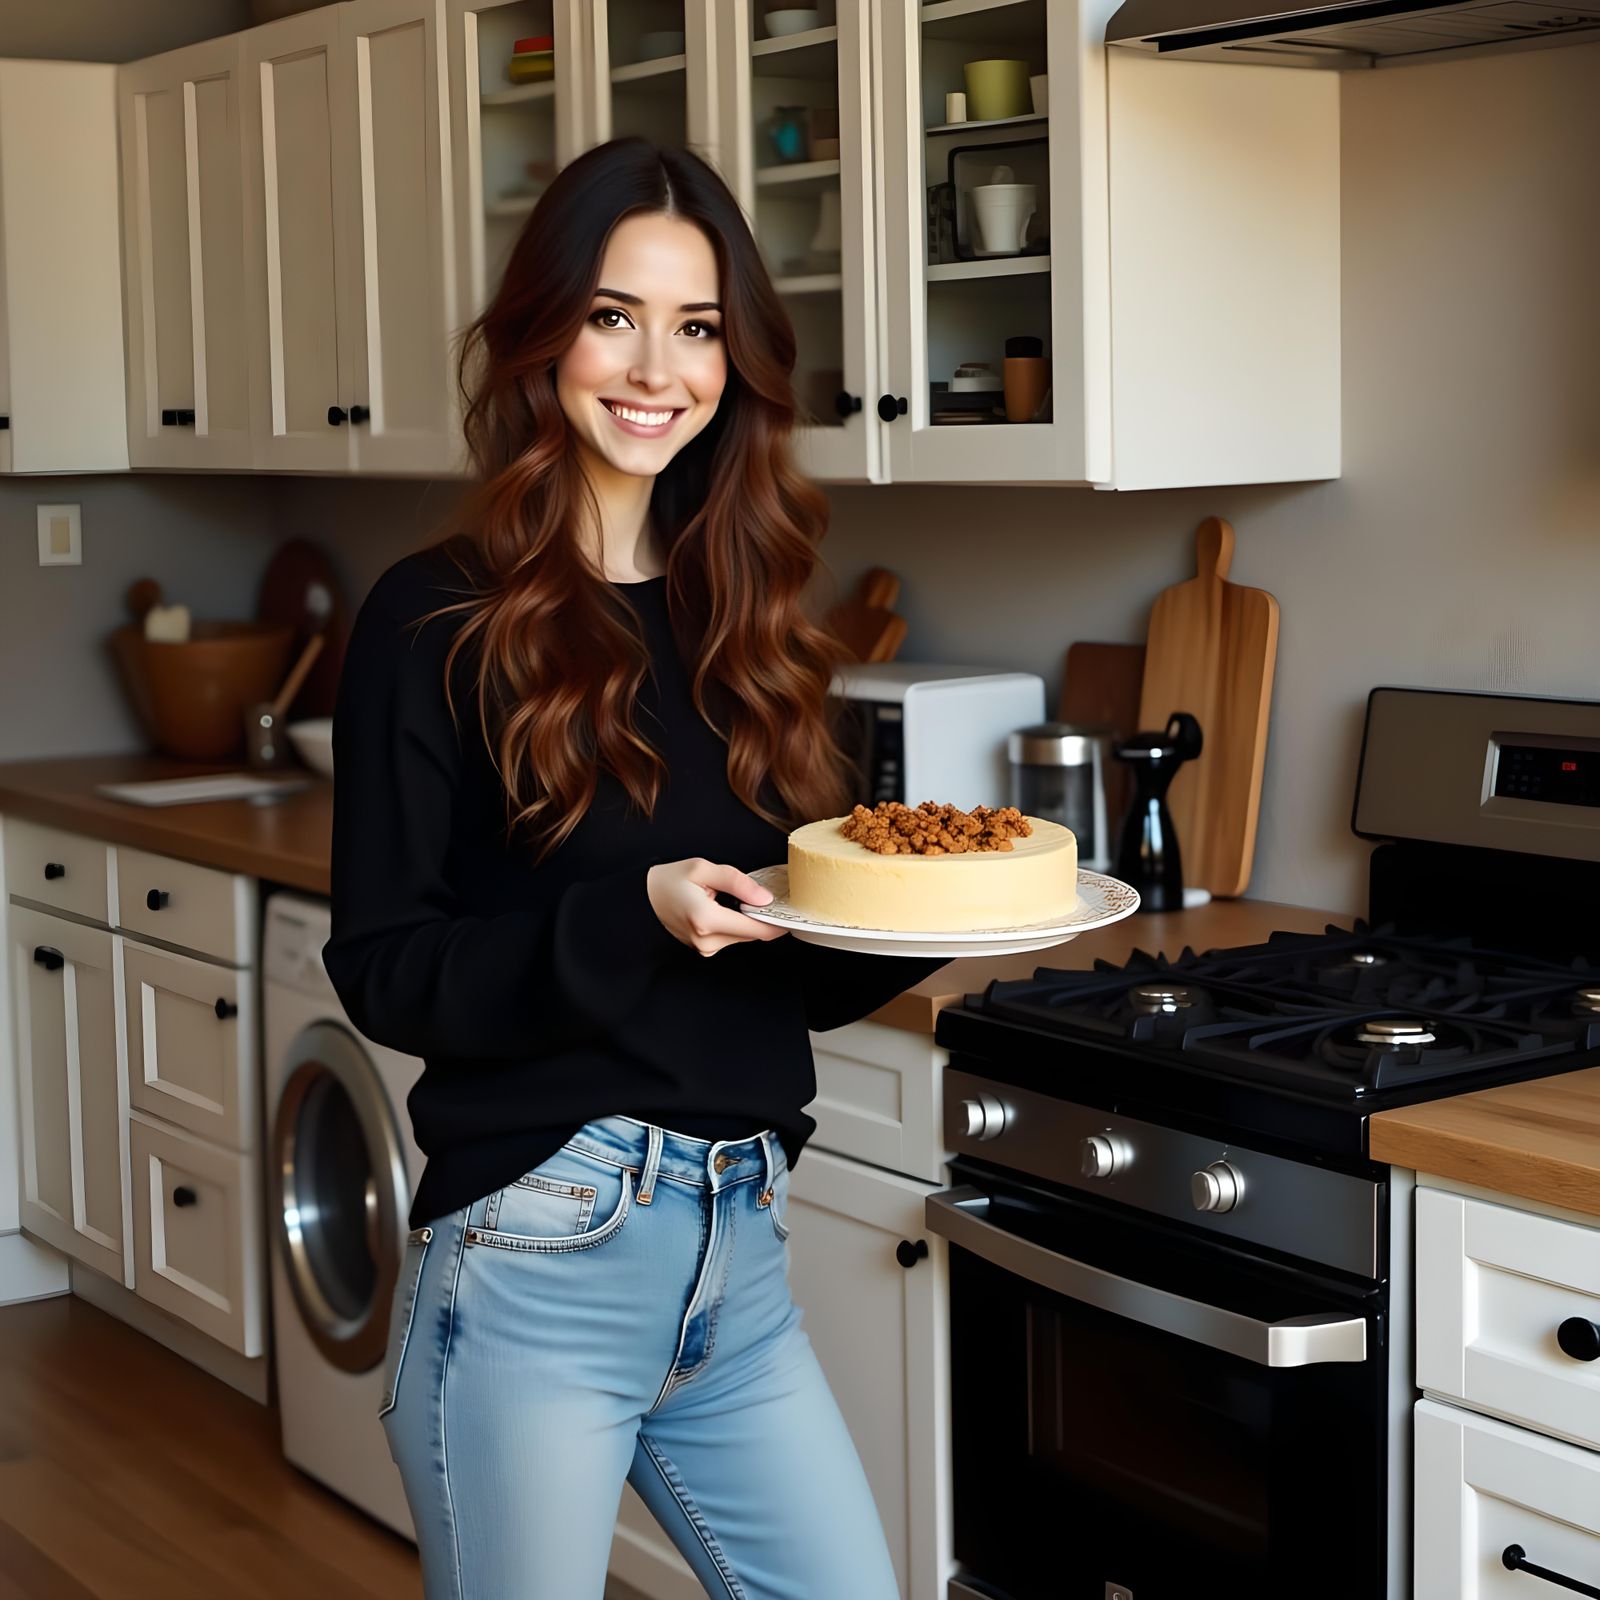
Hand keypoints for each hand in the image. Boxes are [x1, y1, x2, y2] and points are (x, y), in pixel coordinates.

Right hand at [646, 859, 788, 956]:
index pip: (756, 930)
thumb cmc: (669, 880)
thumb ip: (737, 881)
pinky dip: (735, 924)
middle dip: (762, 917)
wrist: (642, 899)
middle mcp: (706, 940)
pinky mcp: (703, 948)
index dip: (778, 924)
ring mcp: (704, 947)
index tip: (793, 914)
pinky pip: (730, 937)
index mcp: (707, 919)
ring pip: (742, 936)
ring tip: (737, 898)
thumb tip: (764, 898)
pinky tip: (726, 908)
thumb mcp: (703, 869)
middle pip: (752, 933)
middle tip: (768, 897)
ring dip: (746, 919)